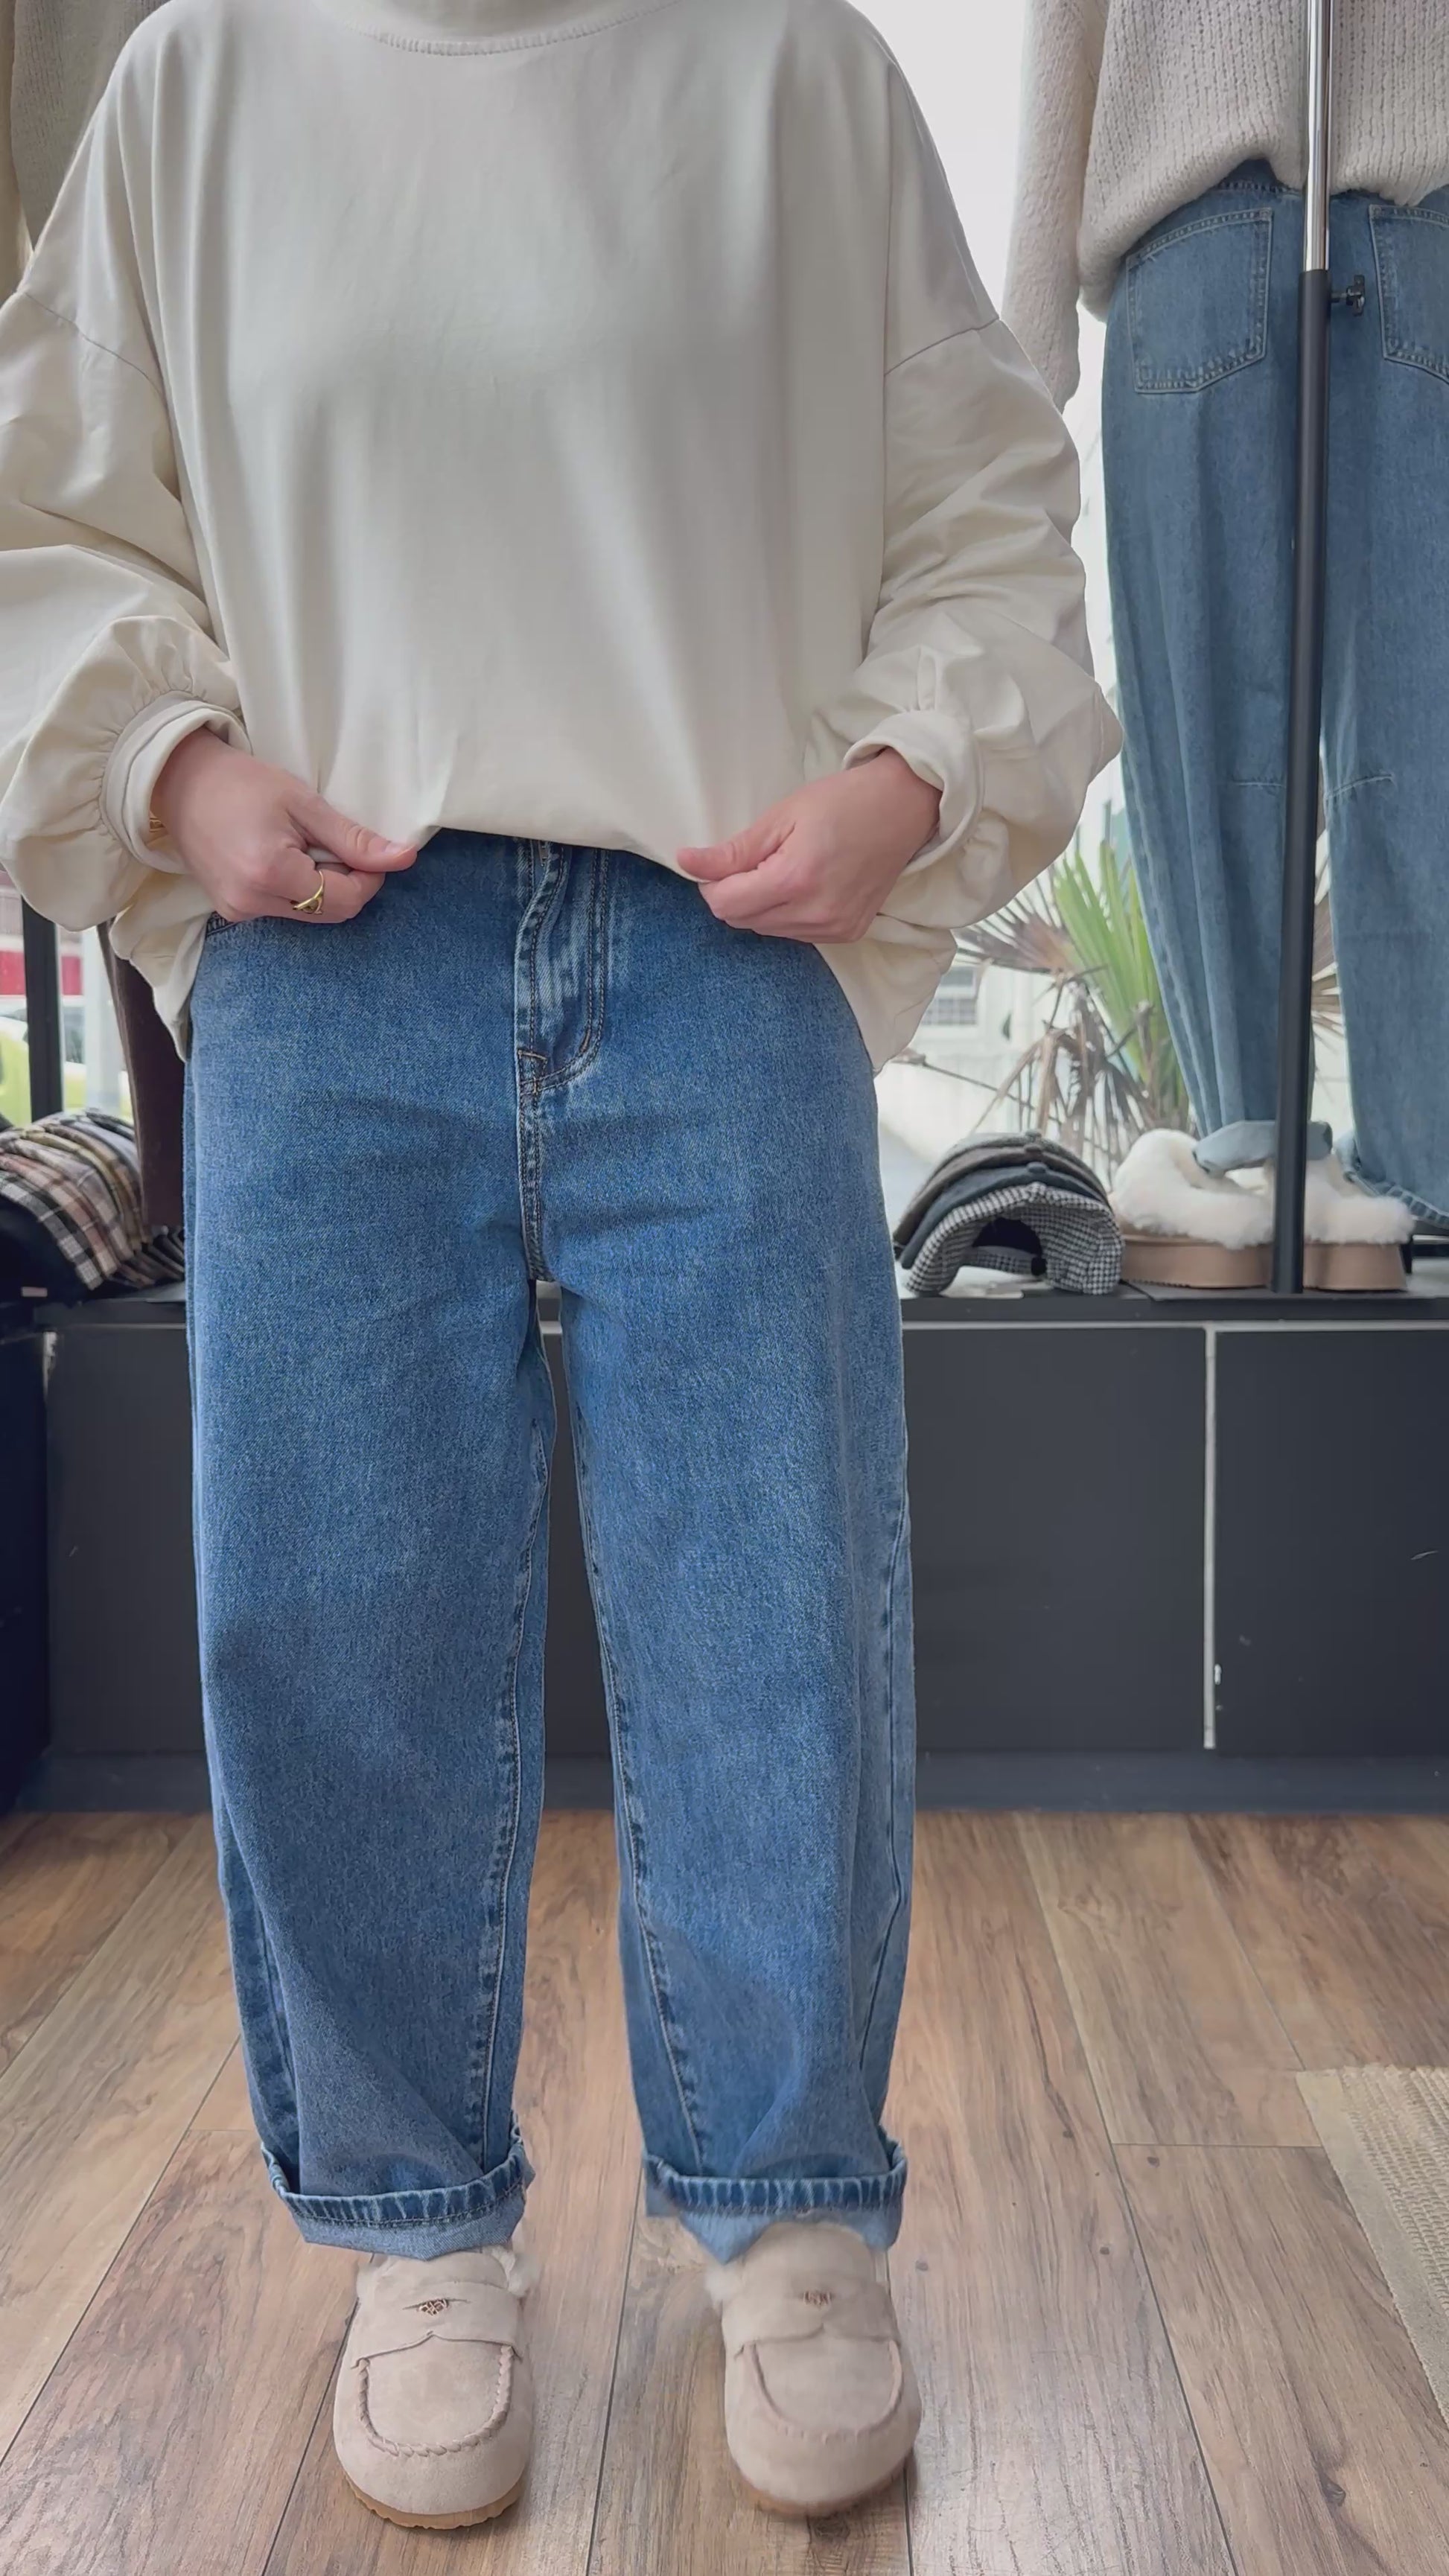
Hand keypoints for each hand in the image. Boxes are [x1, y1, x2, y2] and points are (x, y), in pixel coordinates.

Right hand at [151, 727, 417, 923]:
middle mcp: (252, 902)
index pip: (346, 899)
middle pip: (330, 913)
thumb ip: (354, 839)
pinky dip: (297, 891)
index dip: (369, 878)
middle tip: (336, 845)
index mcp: (271, 874)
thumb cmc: (241, 782)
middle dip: (347, 884)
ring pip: (310, 916)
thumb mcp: (304, 803)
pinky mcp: (231, 911)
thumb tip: (404, 858)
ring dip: (321, 888)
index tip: (370, 851)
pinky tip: (281, 858)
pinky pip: (283, 912)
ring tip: (302, 847)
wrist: (180, 781)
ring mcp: (238, 911)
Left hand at [676, 748, 941, 942]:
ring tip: (784, 868)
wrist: (902, 808)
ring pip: (766, 931)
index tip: (720, 862)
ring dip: (760, 906)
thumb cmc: (843, 802)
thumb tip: (687, 862)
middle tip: (755, 859)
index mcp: (795, 879)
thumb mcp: (781, 816)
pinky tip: (805, 885)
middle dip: (735, 894)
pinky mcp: (847, 934)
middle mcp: (815, 913)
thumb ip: (734, 850)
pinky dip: (787, 914)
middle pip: (742, 921)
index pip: (725, 905)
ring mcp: (833, 928)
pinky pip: (795, 934)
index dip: (712, 884)